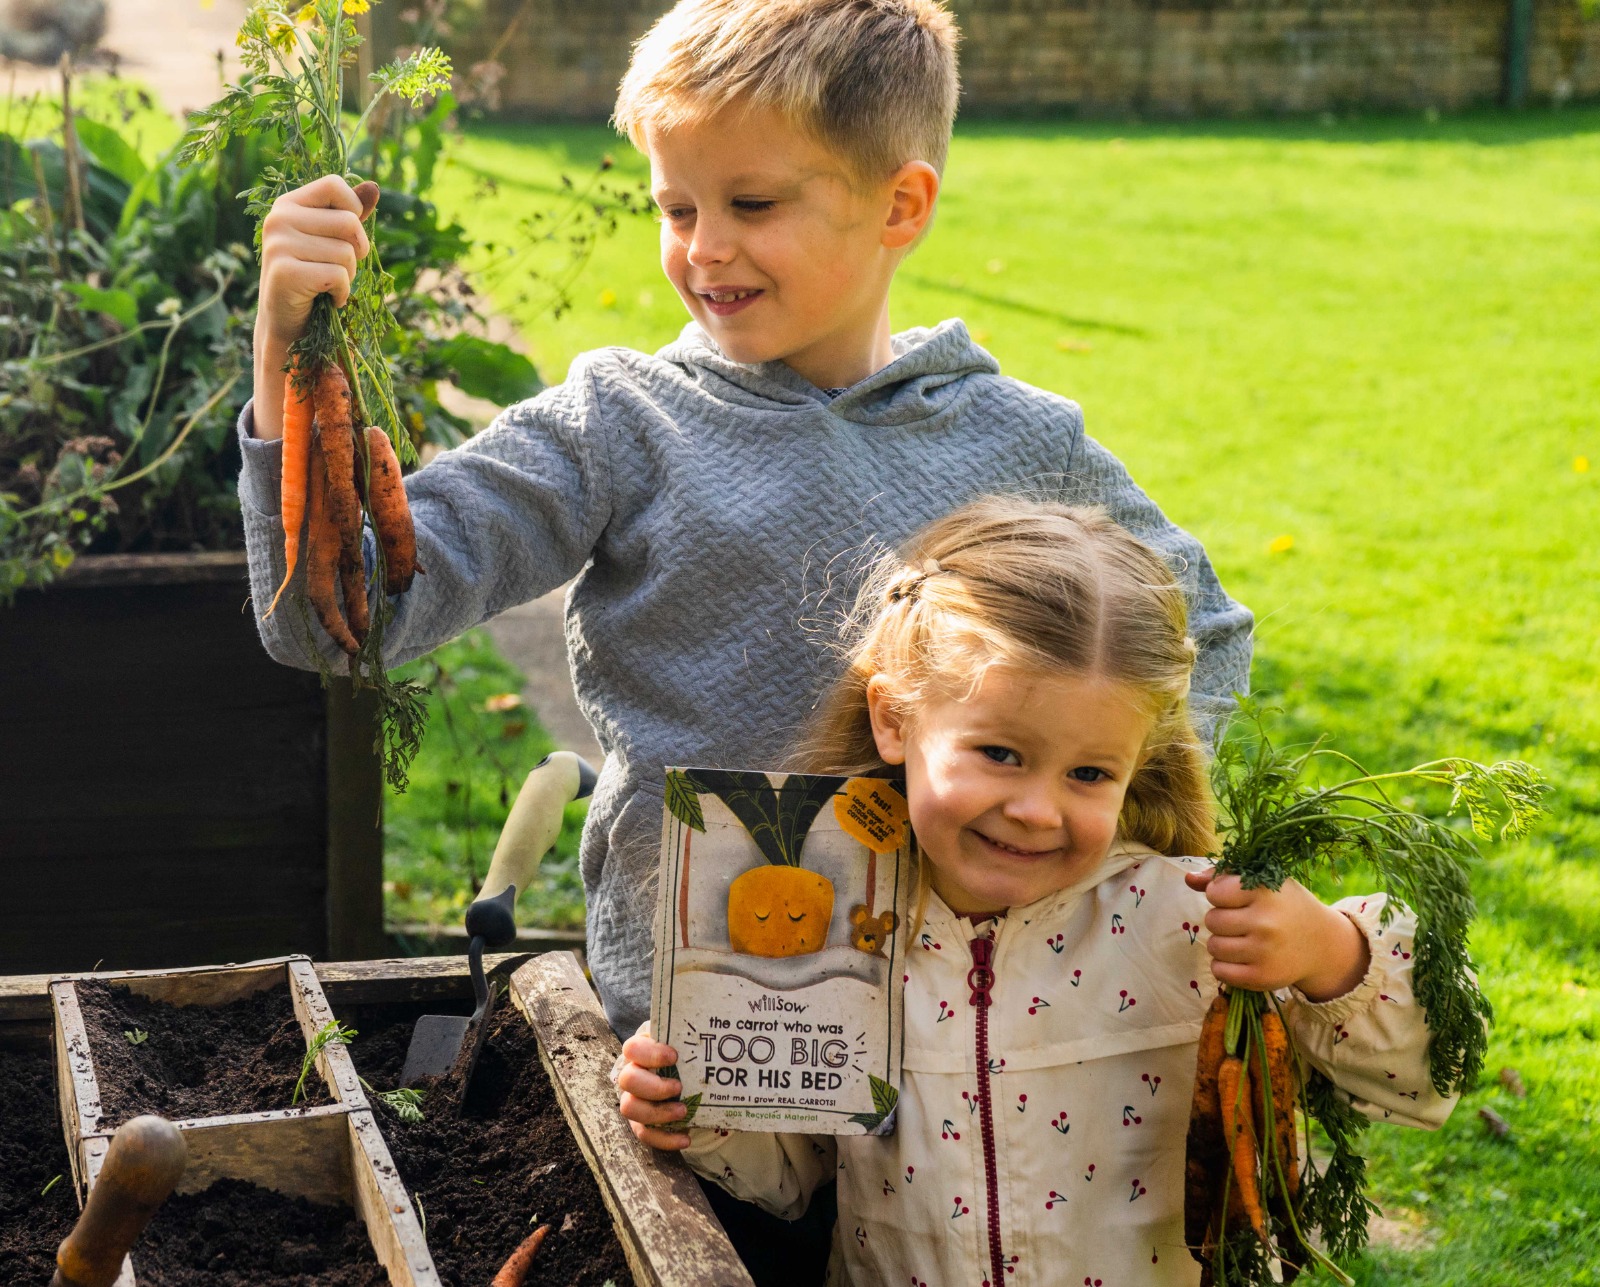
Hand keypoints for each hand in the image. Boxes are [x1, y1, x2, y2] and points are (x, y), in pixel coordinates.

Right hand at [251, 175, 375, 440]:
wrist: (288, 323)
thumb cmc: (313, 277)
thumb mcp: (331, 240)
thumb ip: (350, 213)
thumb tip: (375, 187)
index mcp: (288, 204)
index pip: (334, 185)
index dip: (354, 211)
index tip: (348, 236)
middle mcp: (278, 219)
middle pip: (349, 224)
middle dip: (356, 252)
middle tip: (337, 269)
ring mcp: (278, 245)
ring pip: (347, 253)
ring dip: (348, 276)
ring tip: (327, 285)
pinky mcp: (285, 271)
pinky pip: (338, 276)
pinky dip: (341, 293)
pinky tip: (325, 299)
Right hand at [615, 1022, 691, 1150]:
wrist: (682, 1078)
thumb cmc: (683, 1057)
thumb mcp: (684, 1043)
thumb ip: (692, 1036)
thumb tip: (719, 1029)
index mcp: (640, 1050)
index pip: (632, 1048)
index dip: (650, 1053)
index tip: (675, 1056)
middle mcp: (631, 1074)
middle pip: (627, 1080)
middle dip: (653, 1086)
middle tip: (678, 1087)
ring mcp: (633, 1099)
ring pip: (629, 1108)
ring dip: (657, 1112)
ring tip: (683, 1111)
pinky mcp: (640, 1122)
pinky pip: (645, 1134)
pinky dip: (665, 1139)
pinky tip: (686, 1138)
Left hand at [1184, 869, 1370, 1001]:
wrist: (1322, 944)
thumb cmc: (1284, 906)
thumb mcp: (1262, 883)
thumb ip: (1223, 876)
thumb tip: (1188, 878)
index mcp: (1266, 892)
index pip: (1215, 892)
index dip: (1221, 895)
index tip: (1237, 898)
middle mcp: (1266, 922)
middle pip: (1212, 920)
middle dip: (1221, 919)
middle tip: (1243, 921)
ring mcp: (1265, 952)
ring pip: (1213, 946)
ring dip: (1222, 943)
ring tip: (1243, 939)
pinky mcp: (1263, 978)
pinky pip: (1220, 971)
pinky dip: (1224, 965)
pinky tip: (1243, 957)